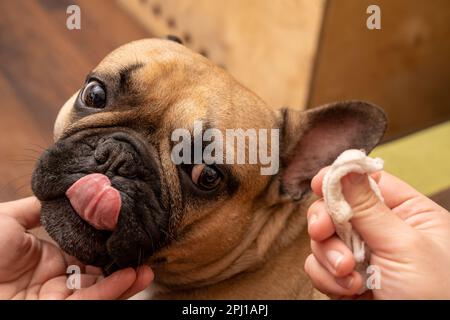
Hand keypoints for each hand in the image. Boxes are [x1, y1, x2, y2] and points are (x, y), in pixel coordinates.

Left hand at [0, 197, 152, 298]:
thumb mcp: (7, 220)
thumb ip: (36, 208)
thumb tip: (62, 192)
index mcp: (47, 257)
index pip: (85, 250)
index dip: (105, 241)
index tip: (123, 226)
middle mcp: (56, 279)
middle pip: (98, 272)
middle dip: (121, 263)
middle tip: (142, 249)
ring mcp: (58, 297)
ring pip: (100, 289)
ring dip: (125, 280)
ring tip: (147, 268)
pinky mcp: (60, 310)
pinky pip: (92, 300)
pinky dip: (113, 290)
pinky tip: (132, 277)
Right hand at [304, 169, 449, 298]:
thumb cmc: (436, 296)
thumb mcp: (404, 246)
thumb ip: (369, 207)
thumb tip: (345, 168)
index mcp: (407, 213)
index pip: (367, 182)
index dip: (340, 180)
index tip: (319, 184)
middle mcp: (382, 231)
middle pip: (336, 208)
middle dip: (327, 223)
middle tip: (323, 231)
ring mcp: (362, 255)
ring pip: (323, 239)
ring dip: (329, 256)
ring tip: (349, 275)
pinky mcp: (346, 278)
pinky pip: (319, 266)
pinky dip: (326, 277)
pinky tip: (347, 290)